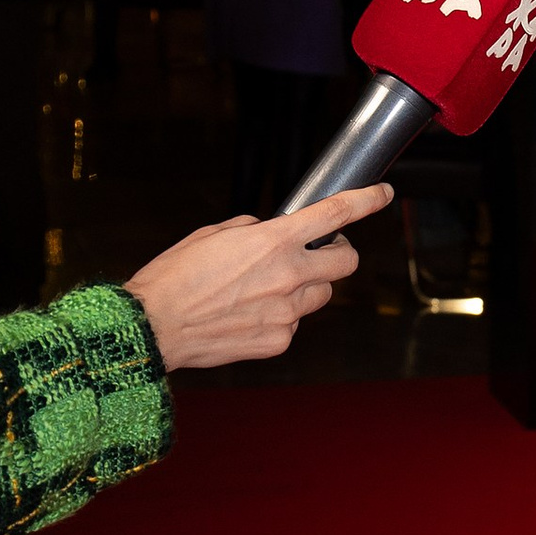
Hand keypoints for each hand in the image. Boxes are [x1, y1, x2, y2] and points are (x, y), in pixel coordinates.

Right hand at [123, 190, 390, 369]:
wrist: (152, 327)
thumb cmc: (175, 277)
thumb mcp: (214, 234)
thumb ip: (254, 230)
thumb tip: (272, 232)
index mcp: (273, 241)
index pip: (336, 213)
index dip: (367, 201)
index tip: (382, 193)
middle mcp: (288, 276)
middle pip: (346, 262)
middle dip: (337, 253)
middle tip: (318, 251)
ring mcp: (287, 312)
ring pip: (320, 296)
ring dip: (305, 287)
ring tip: (265, 289)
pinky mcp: (278, 340)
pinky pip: (293, 323)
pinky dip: (280, 316)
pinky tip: (248, 314)